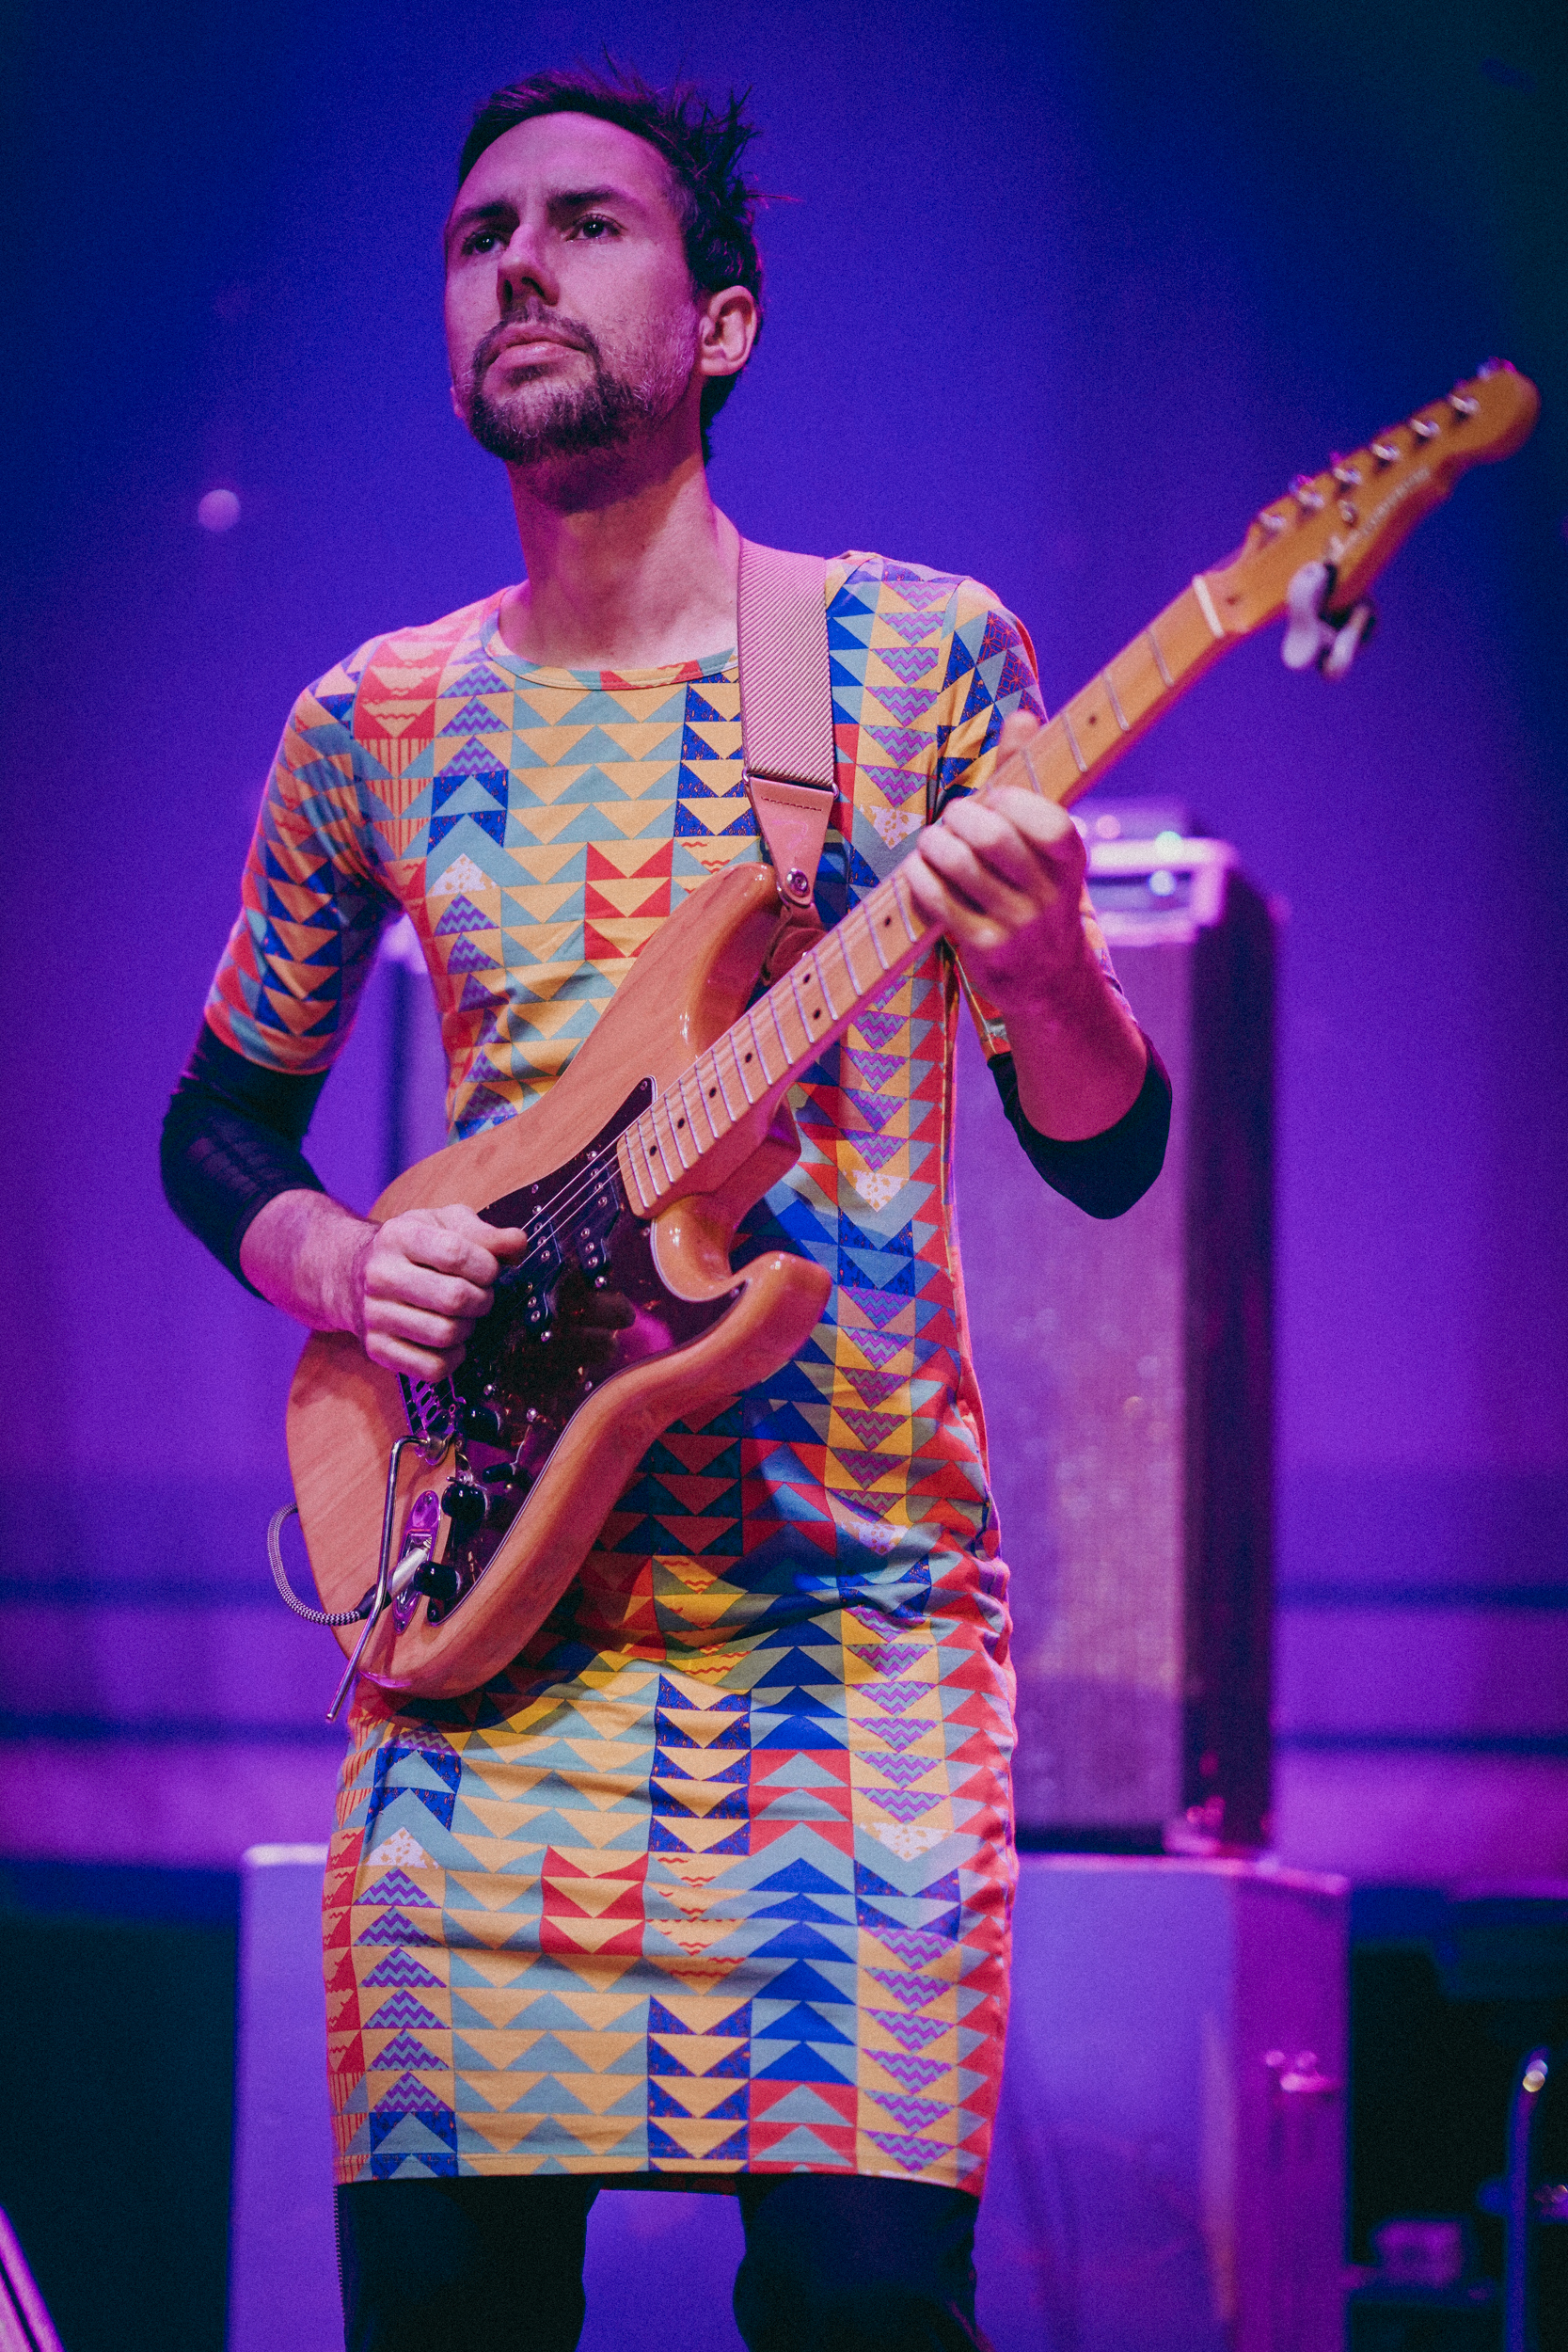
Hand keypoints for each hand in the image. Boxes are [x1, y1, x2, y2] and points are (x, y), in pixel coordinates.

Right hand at [348, 1204, 530, 1382]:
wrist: (353, 1275)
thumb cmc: (412, 1249)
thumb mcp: (444, 1225)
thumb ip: (484, 1233)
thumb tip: (517, 1243)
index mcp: (399, 1237)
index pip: (455, 1254)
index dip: (487, 1266)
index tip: (489, 1270)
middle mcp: (381, 1275)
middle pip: (455, 1298)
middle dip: (483, 1299)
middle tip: (480, 1295)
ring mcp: (375, 1315)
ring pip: (446, 1334)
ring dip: (469, 1328)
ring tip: (463, 1316)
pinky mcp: (377, 1348)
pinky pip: (432, 1368)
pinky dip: (453, 1358)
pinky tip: (450, 1341)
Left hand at [903, 712, 1097, 1013]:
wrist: (1049, 980)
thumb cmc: (1036, 891)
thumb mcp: (1045, 843)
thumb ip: (1029, 779)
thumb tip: (1024, 716)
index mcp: (1071, 860)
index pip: (1048, 822)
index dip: (1010, 801)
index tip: (993, 799)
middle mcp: (1050, 895)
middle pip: (995, 838)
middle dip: (962, 816)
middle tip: (952, 818)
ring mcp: (1018, 926)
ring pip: (962, 866)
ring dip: (935, 843)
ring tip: (933, 841)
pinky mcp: (985, 950)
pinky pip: (939, 901)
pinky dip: (920, 877)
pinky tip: (920, 870)